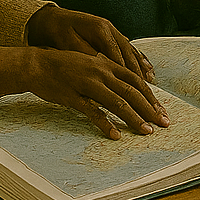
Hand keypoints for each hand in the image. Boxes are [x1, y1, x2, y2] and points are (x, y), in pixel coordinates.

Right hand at [0, 46, 168, 139]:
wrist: (36, 64)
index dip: (151, 96)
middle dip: (150, 109)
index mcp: (107, 64)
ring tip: (146, 131)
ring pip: (117, 102)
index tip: (161, 111)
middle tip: (163, 123)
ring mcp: (87, 84)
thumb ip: (109, 73)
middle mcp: (101, 72)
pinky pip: (93, 112)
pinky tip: (115, 135)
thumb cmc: (65, 66)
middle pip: (132, 92)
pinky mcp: (73, 96)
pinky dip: (106, 124)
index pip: (136, 81)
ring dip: (134, 118)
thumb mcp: (91, 64)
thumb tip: (127, 87)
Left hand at [25, 5, 153, 83]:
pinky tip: (146, 69)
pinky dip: (138, 60)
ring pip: (131, 52)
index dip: (127, 72)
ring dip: (142, 68)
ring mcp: (112, 31)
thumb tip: (100, 66)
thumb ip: (84, 54)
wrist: (48, 18)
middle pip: (129, 54)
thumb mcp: (66, 42)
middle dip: (140, 73)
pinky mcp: (110, 35)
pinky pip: (128, 49)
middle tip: (148, 88)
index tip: (134, 88)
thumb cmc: (55, 31)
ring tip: (152, 82)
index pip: (118, 54)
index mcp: (100, 29)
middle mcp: (110, 29)